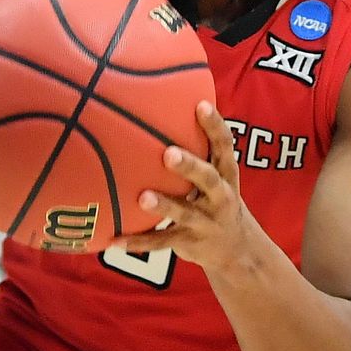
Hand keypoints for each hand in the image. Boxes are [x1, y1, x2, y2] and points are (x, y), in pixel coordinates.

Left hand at [110, 102, 262, 276]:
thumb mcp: (215, 173)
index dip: (215, 126)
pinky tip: (114, 240)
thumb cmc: (214, 196)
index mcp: (225, 174)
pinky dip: (139, 242)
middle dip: (190, 166)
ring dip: (165, 205)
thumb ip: (195, 146)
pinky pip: (162, 242)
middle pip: (208, 178)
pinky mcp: (190, 242)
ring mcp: (206, 221)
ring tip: (143, 197)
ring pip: (185, 213)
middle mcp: (220, 196)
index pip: (224, 145)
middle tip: (168, 153)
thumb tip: (159, 102)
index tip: (201, 105)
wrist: (237, 249)